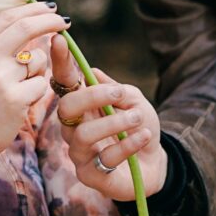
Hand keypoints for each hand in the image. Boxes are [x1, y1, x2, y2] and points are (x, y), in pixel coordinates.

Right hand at [0, 2, 68, 155]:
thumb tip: (31, 15)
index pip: (7, 17)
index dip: (33, 9)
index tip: (50, 7)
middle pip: (26, 28)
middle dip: (51, 21)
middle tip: (65, 22)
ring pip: (37, 59)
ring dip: (38, 70)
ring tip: (19, 86)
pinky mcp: (14, 98)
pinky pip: (41, 84)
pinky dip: (37, 91)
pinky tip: (20, 102)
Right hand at [50, 34, 168, 200]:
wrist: (156, 163)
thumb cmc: (139, 127)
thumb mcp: (133, 100)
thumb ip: (114, 87)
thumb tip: (90, 71)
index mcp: (81, 106)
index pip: (64, 82)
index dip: (60, 62)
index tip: (59, 39)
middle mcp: (73, 128)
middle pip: (66, 108)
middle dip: (93, 96)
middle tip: (119, 94)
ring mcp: (79, 153)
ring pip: (83, 134)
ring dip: (114, 122)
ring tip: (137, 118)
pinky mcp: (89, 176)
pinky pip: (104, 158)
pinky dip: (129, 143)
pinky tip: (143, 136)